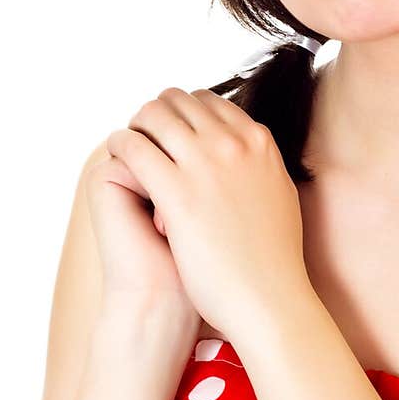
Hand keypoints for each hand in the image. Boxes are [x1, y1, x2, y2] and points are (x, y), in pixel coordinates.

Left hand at [104, 88, 313, 336]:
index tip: (172, 131)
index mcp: (260, 142)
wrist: (268, 298)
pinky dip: (120, 145)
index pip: (210, 102)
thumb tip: (253, 156)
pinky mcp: (176, 191)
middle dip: (158, 115)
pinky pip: (133, 146)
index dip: (185, 113)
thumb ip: (262, 168)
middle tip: (146, 138)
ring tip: (129, 147)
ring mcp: (205, 164)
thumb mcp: (280, 196)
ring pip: (153, 114)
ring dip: (137, 126)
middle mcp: (233, 144)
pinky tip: (118, 159)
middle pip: (179, 101)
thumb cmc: (274, 261)